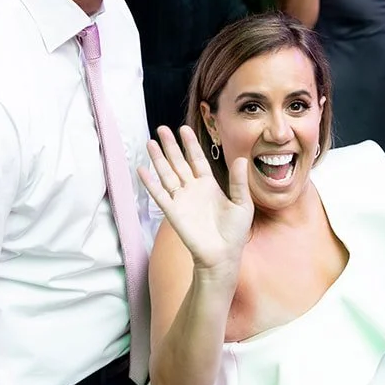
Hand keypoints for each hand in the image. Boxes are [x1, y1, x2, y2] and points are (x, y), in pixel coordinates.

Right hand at [138, 126, 252, 277]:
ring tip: (150, 142)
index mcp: (209, 185)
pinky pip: (159, 194)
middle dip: (170, 146)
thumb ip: (239, 181)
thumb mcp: (242, 203)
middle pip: (178, 162)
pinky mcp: (173, 212)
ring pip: (167, 174)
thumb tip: (241, 159)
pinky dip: (150, 182)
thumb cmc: (234, 232)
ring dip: (158, 159)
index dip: (190, 145)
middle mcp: (193, 189)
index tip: (184, 129)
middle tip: (161, 129)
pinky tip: (142, 169)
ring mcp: (181, 200)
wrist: (222, 255)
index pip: (197, 159)